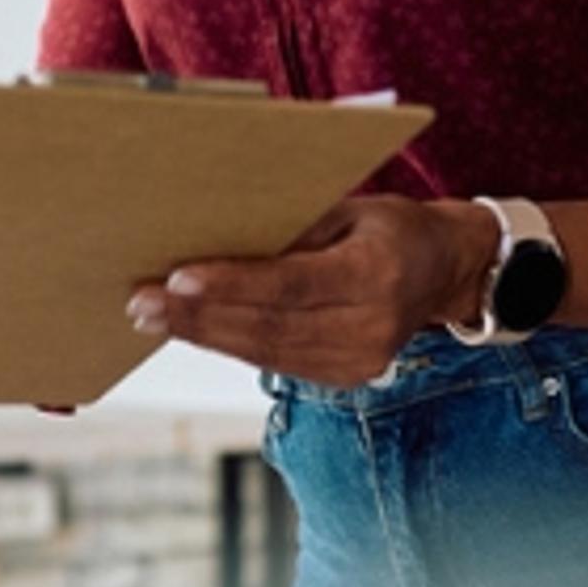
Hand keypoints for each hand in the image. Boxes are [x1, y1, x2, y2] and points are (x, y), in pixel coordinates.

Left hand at [131, 197, 482, 387]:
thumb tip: (218, 235)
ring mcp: (359, 361)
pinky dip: (231, 344)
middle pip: (269, 327)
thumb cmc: (390, 227)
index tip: (176, 277)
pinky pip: (276, 361)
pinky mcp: (345, 378)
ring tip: (153, 315)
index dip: (232, 284)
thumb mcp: (350, 208)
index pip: (291, 285)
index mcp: (376, 275)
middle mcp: (370, 328)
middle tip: (142, 301)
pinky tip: (194, 327)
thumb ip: (294, 227)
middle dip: (198, 315)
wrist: (445, 272)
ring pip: (265, 351)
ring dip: (204, 333)